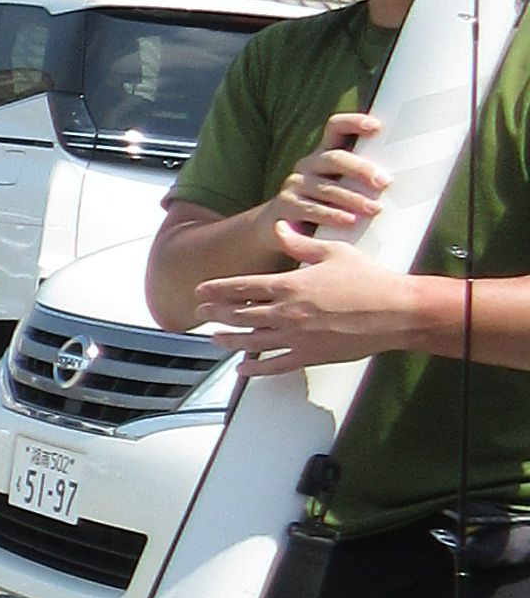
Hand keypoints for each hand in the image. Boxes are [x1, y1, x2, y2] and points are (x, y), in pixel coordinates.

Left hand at [209, 230, 439, 376]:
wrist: (396, 311)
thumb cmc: (368, 279)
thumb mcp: (332, 252)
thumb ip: (300, 243)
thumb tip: (281, 228)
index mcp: (291, 285)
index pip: (243, 286)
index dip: (218, 289)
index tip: (201, 290)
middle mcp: (288, 312)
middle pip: (241, 314)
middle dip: (217, 313)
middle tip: (201, 312)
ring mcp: (298, 337)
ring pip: (253, 341)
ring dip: (230, 340)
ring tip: (214, 338)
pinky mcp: (311, 356)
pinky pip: (276, 365)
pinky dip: (256, 369)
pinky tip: (242, 370)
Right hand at [278, 110, 389, 240]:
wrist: (281, 231)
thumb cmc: (326, 207)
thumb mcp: (343, 189)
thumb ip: (366, 180)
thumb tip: (417, 178)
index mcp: (324, 154)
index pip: (335, 127)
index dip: (354, 122)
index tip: (377, 127)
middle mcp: (307, 165)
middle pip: (334, 158)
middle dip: (362, 169)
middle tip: (385, 182)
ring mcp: (293, 185)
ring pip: (326, 187)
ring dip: (353, 198)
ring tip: (375, 209)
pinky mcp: (284, 206)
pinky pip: (310, 208)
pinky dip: (331, 215)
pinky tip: (349, 221)